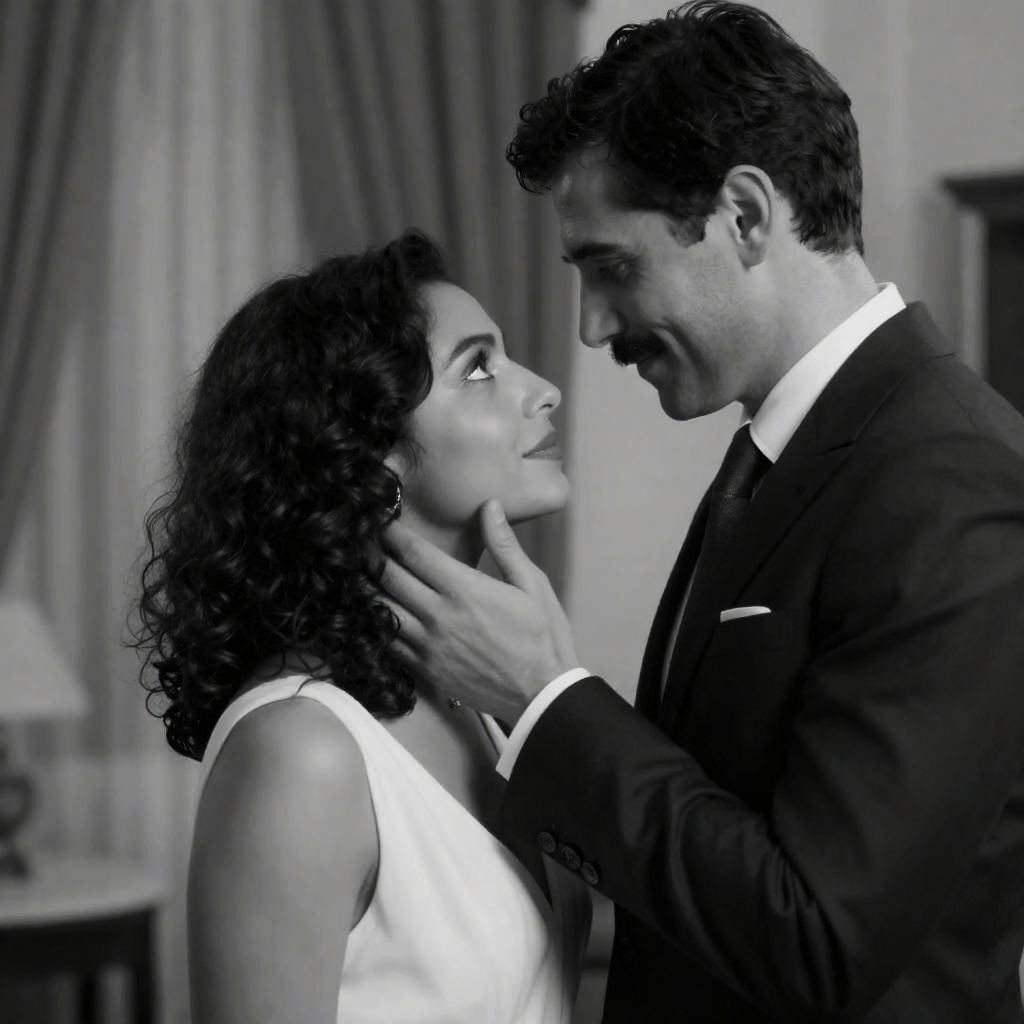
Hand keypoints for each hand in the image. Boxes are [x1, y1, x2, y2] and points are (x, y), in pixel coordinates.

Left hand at [381, 500, 577, 723]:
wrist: (541, 695)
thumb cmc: (542, 637)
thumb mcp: (532, 584)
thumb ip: (505, 545)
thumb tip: (491, 506)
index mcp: (464, 589)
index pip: (414, 553)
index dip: (392, 533)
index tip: (382, 520)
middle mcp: (439, 615)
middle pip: (388, 577)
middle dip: (372, 555)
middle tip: (362, 542)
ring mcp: (428, 645)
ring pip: (380, 609)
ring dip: (368, 588)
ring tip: (360, 572)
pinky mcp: (425, 669)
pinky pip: (387, 642)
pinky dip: (376, 623)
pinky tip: (375, 610)